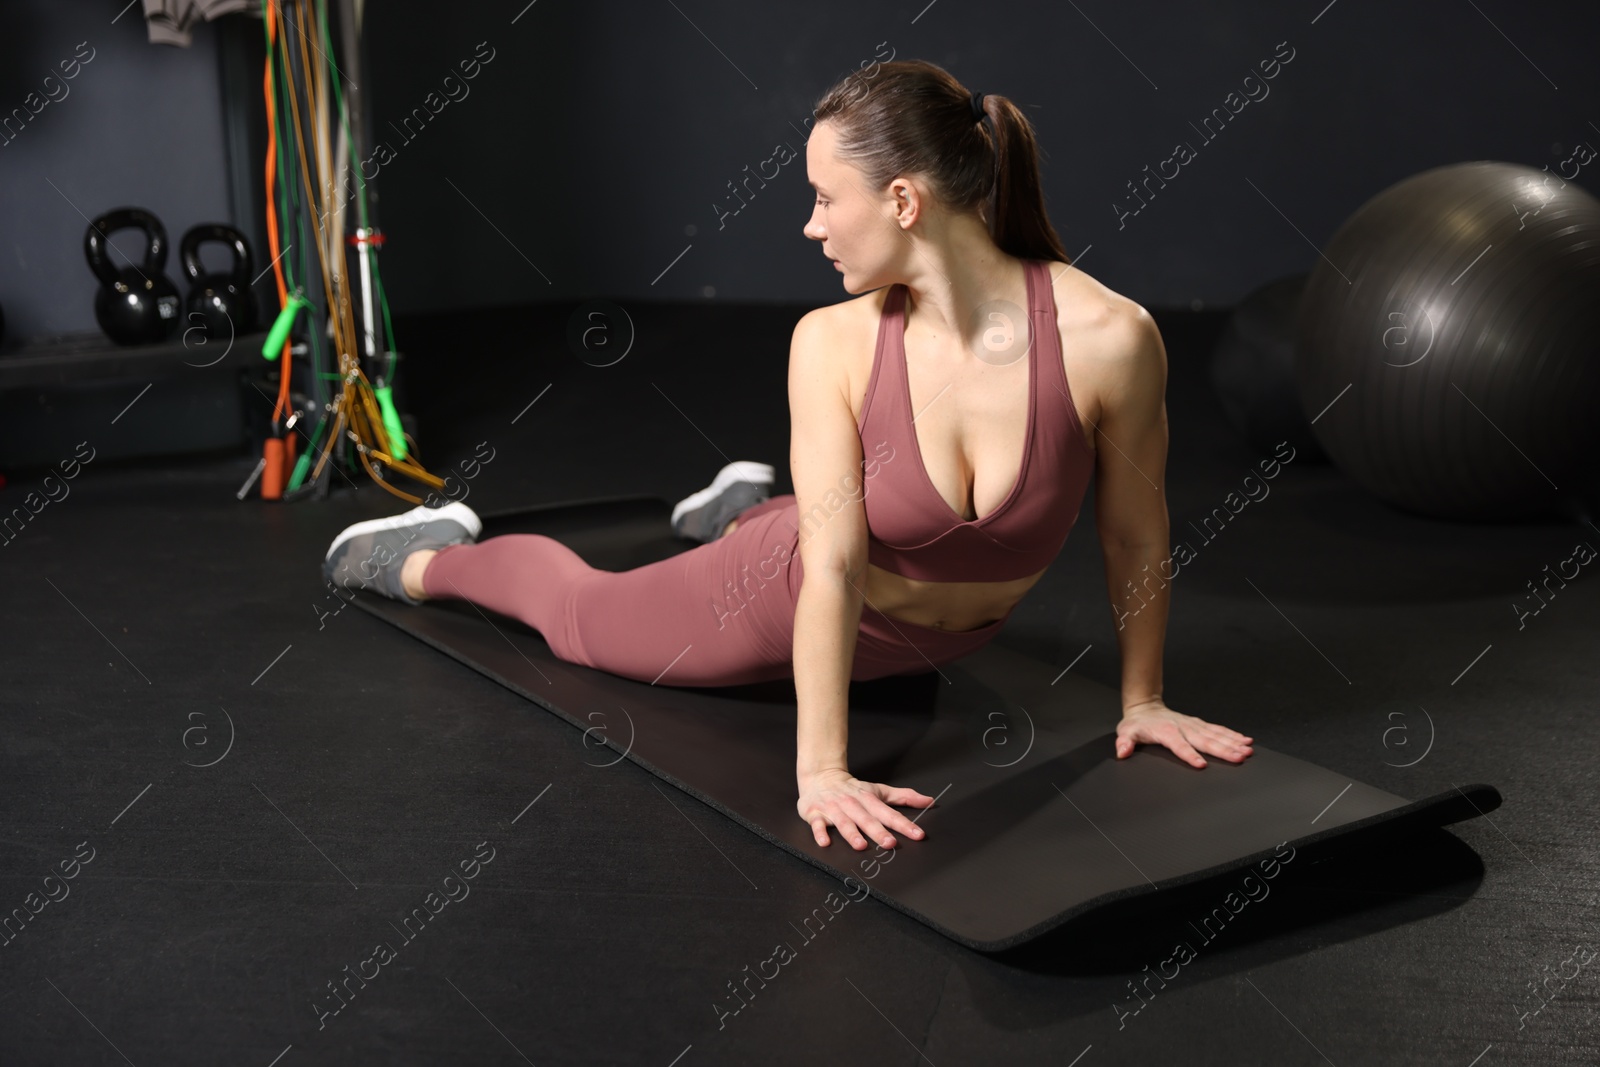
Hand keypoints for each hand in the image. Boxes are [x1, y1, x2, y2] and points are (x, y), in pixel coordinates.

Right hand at [797, 768, 932, 849]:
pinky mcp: (815, 813)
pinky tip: (825, 842)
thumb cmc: (853, 789)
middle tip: (890, 844)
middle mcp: (852, 804)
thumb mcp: (879, 790)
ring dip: (852, 834)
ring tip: (861, 846)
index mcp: (869, 799)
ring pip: (844, 822)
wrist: (821, 776)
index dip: (904, 824)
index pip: (889, 814)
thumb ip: (904, 797)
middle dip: (878, 832)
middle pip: (867, 819)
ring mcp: (833, 809)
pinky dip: (820, 833)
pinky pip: (818, 824)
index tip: (917, 834)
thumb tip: (929, 801)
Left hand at [1115, 699, 1252, 767]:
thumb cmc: (1137, 723)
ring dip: (1233, 743)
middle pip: (1205, 741)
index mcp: (1166, 732)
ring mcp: (1193, 725)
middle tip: (1239, 758)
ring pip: (1216, 735)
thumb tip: (1122, 751)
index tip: (1201, 765)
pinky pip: (1218, 730)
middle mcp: (1183, 728)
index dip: (1189, 755)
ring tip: (1248, 750)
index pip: (1179, 746)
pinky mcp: (1199, 724)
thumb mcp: (1126, 732)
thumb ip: (1125, 742)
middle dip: (1223, 750)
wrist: (1146, 707)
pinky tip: (1245, 740)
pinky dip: (1233, 735)